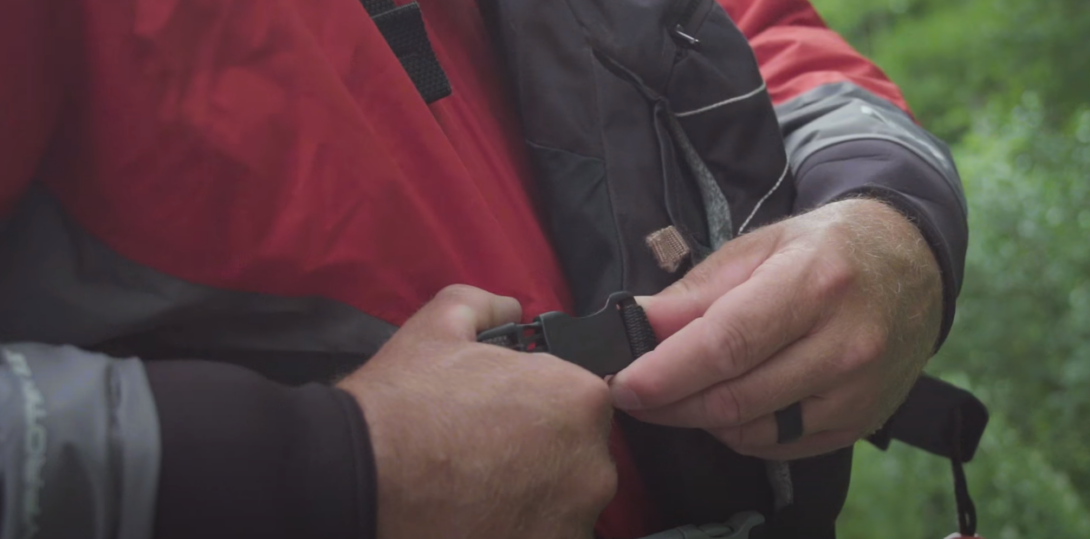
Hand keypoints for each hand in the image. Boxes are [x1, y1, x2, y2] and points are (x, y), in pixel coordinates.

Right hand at [337, 285, 616, 538]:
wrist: (358, 480)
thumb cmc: (403, 405)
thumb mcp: (440, 324)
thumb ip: (488, 305)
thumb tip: (510, 307)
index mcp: (579, 400)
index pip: (582, 403)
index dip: (542, 408)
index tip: (507, 419)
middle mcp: (592, 465)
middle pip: (578, 456)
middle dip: (541, 454)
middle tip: (487, 454)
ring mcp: (574, 519)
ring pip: (564, 502)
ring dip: (533, 496)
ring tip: (479, 489)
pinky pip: (546, 533)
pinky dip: (521, 527)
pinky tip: (480, 516)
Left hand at [609, 198, 942, 459]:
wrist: (911, 264)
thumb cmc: (824, 249)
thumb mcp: (759, 247)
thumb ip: (696, 292)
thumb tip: (638, 324)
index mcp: (814, 283)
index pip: (726, 344)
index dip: (666, 372)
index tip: (623, 384)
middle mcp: (845, 343)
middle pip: (736, 397)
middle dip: (671, 403)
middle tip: (634, 395)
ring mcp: (859, 389)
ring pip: (755, 431)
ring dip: (701, 420)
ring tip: (679, 394)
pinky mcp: (863, 420)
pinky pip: (783, 446)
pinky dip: (741, 434)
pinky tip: (725, 407)